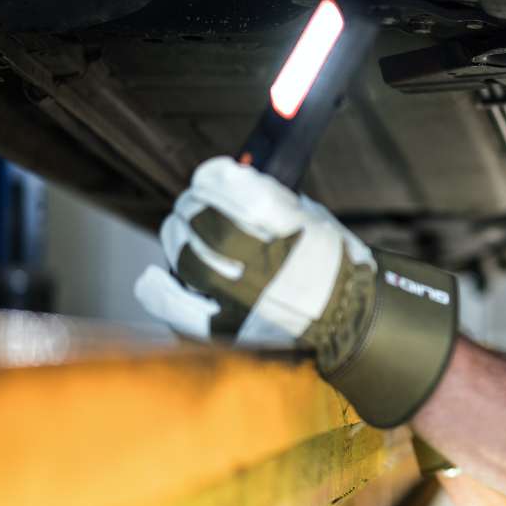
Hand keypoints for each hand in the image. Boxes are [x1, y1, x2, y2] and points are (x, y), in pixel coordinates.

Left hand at [135, 156, 457, 426]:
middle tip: (194, 205)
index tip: (211, 176)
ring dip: (176, 236)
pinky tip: (156, 277)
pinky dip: (158, 288)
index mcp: (291, 229)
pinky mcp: (226, 330)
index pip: (231, 186)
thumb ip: (276, 202)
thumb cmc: (335, 270)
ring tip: (181, 233)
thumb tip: (234, 182)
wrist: (349, 323)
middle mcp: (265, 261)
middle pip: (203, 217)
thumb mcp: (317, 221)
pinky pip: (175, 306)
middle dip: (194, 204)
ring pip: (186, 255)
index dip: (213, 176)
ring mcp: (242, 298)